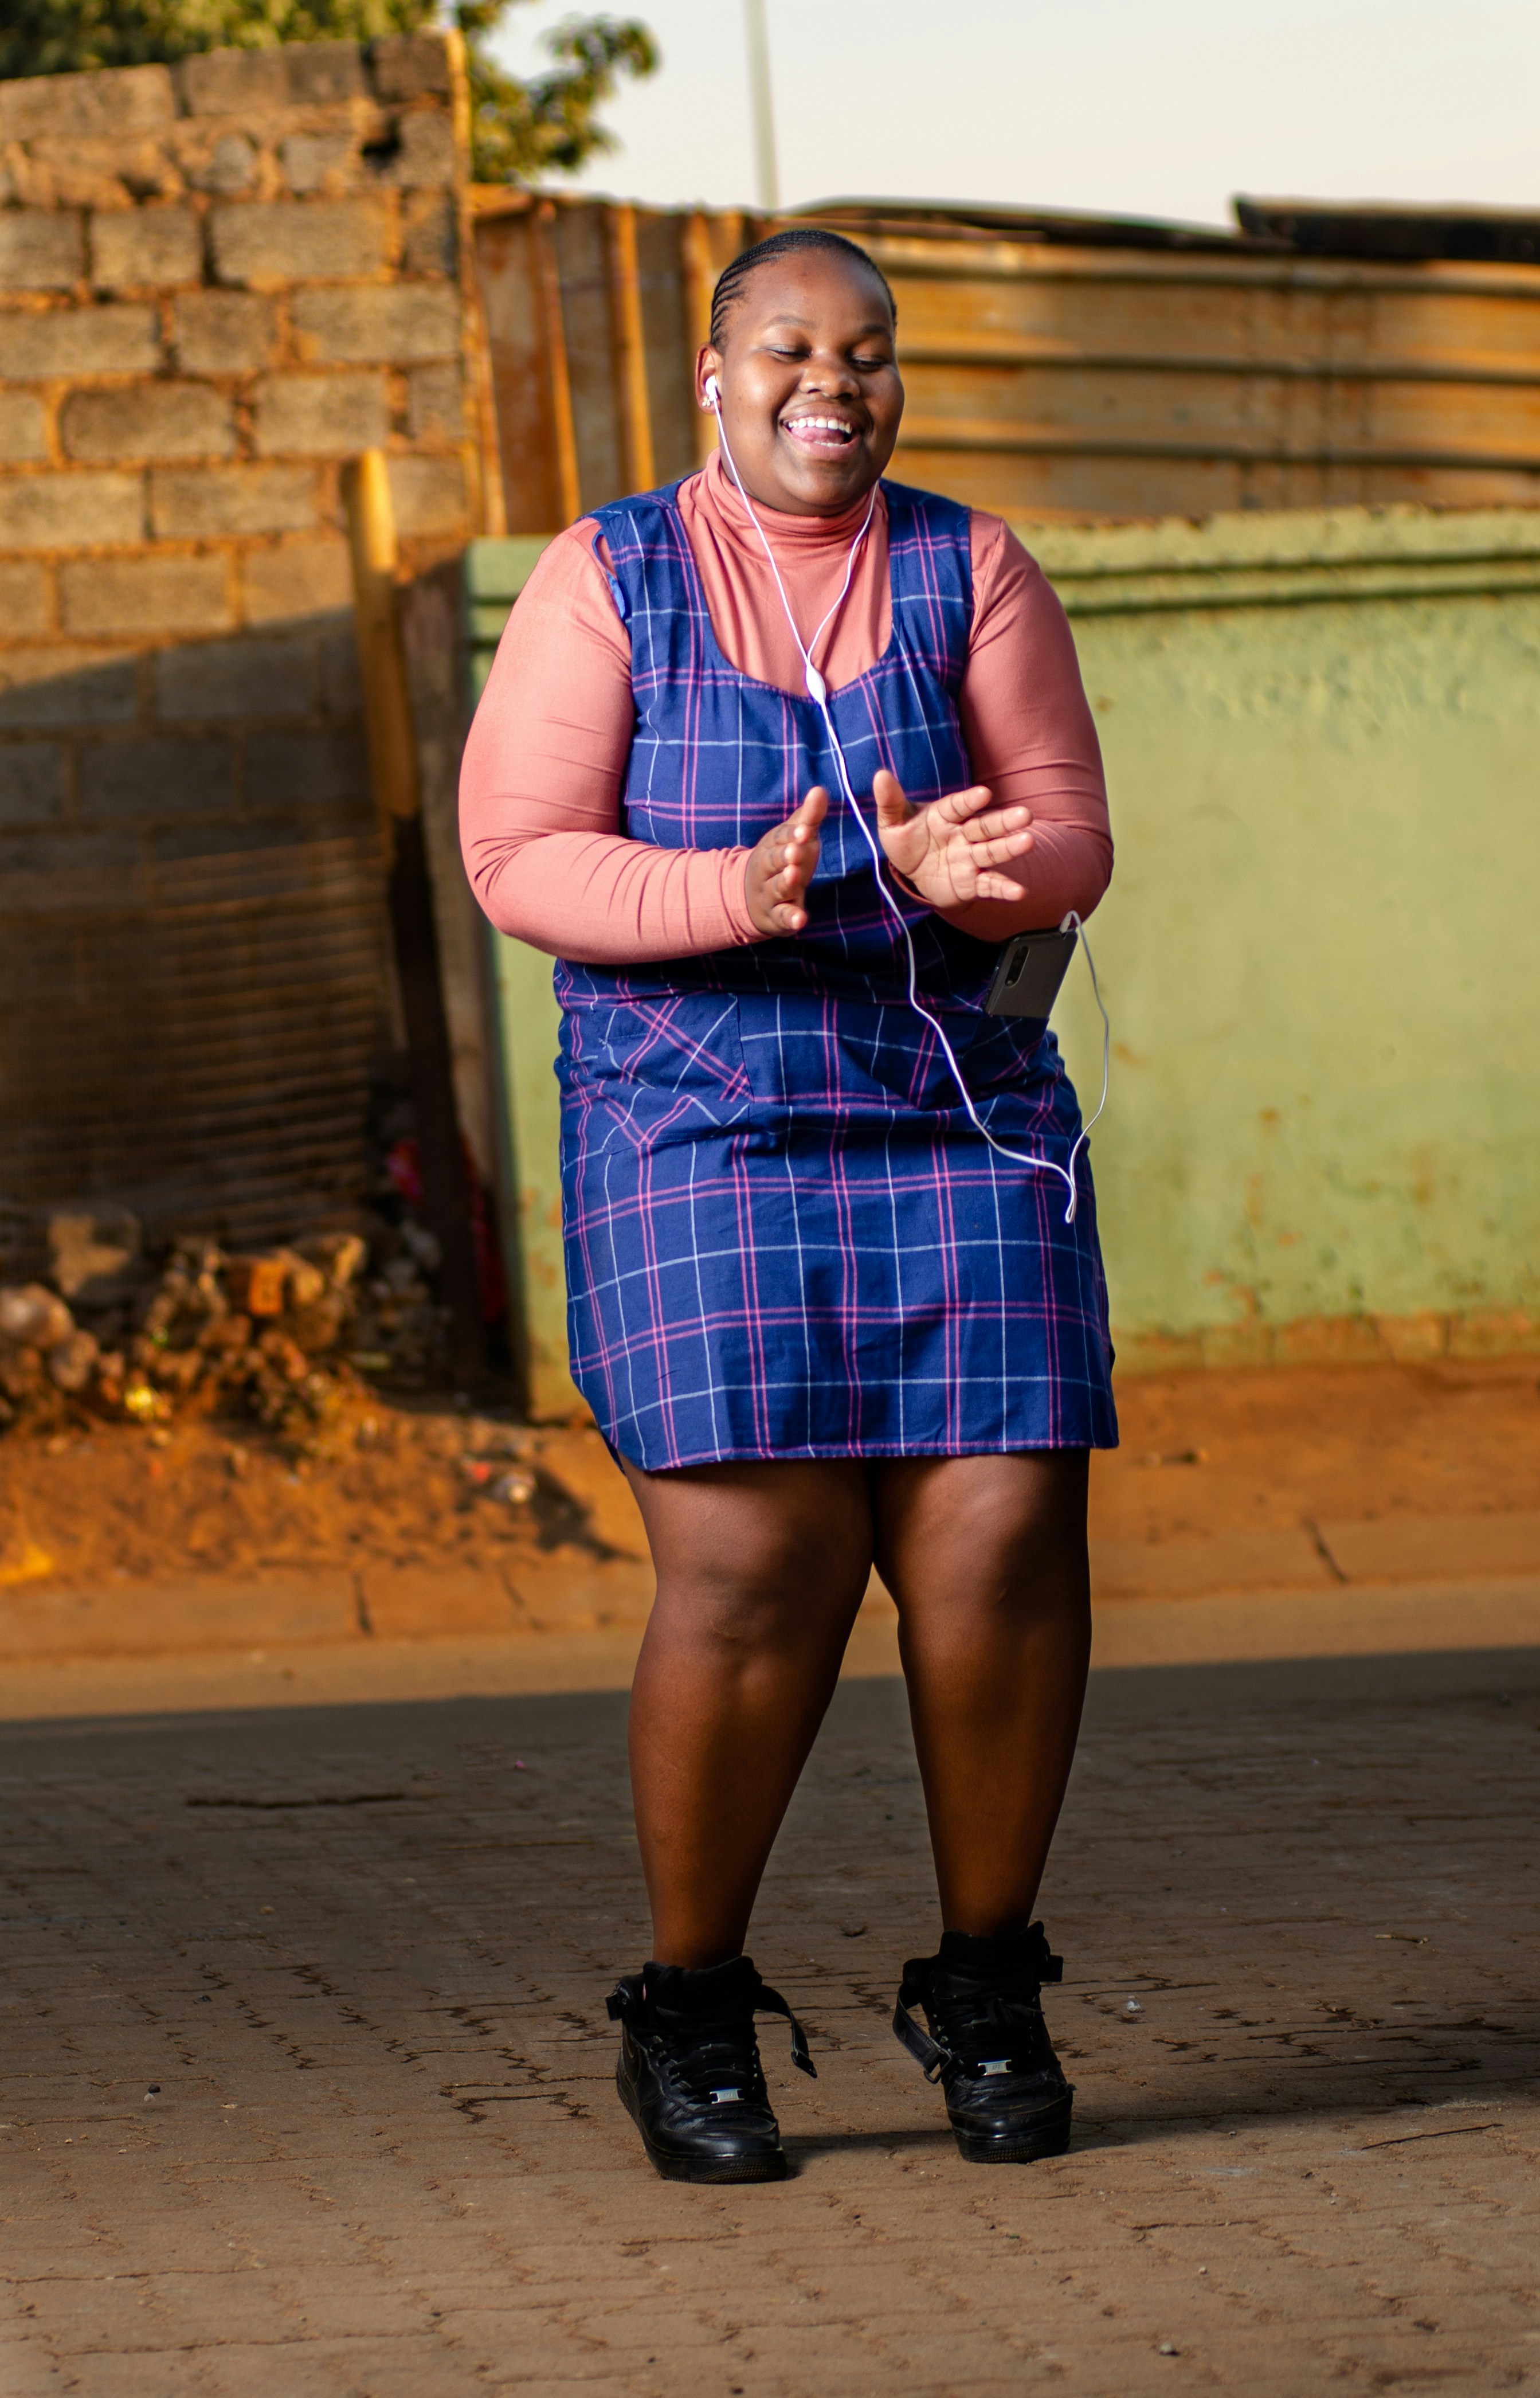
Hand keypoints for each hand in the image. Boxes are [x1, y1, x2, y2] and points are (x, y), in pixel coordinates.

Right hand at [744, 786, 826, 934]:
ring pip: (776, 887)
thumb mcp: (795, 838)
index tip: (805, 830)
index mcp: (772, 846)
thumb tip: (820, 789)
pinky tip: (801, 920)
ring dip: (784, 882)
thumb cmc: (781, 861)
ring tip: (793, 876)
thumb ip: (808, 817)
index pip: (780, 837)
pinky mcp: (775, 916)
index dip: (792, 834)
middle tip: (795, 850)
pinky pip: (782, 917)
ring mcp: (769, 893)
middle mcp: (766, 869)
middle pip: (773, 861)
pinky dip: (790, 919)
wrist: (750, 896)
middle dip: (783, 855)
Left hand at [872, 769, 1034, 908]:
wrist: (915, 873)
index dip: (970, 801)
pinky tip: (1020, 892)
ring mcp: (970, 859)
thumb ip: (890, 801)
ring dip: (1010, 849)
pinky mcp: (972, 882)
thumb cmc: (908, 841)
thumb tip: (880, 775)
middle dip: (1004, 822)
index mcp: (945, 816)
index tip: (984, 794)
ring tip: (1028, 842)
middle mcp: (963, 835)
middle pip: (985, 827)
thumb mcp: (893, 823)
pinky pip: (989, 885)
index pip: (959, 806)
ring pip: (992, 852)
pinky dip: (1004, 889)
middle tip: (1025, 815)